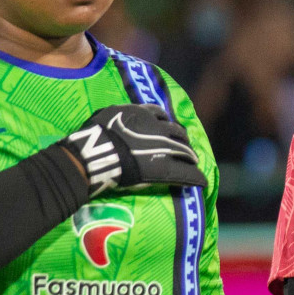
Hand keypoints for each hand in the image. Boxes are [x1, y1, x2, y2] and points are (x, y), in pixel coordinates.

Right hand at [62, 103, 207, 198]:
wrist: (95, 154)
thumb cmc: (92, 136)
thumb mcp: (105, 116)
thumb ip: (116, 116)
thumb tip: (113, 117)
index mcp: (140, 113)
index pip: (159, 114)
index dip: (164, 122)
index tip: (167, 128)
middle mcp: (156, 128)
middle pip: (176, 131)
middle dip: (181, 140)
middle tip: (184, 147)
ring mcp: (162, 147)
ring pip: (184, 150)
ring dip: (190, 156)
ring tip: (193, 162)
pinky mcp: (164, 168)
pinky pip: (185, 172)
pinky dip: (195, 176)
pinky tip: (201, 181)